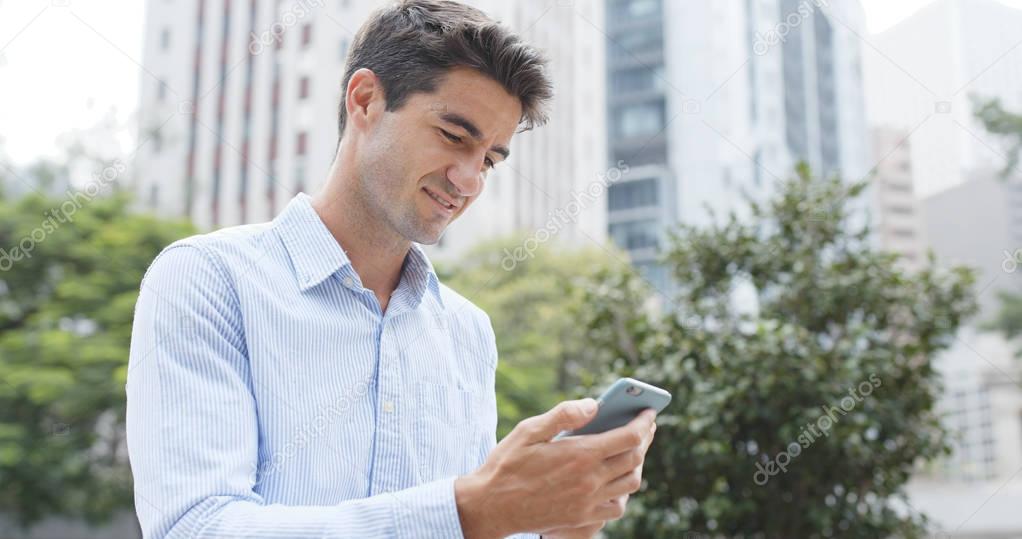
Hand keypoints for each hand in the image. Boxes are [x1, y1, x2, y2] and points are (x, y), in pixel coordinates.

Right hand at [454, 399, 657, 537]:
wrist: (491, 506)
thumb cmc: (507, 464)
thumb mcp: (530, 430)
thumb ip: (564, 415)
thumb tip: (594, 404)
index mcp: (580, 454)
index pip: (629, 437)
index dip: (645, 422)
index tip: (650, 412)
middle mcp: (590, 480)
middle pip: (635, 458)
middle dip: (645, 438)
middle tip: (645, 426)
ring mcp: (588, 501)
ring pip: (631, 483)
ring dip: (637, 464)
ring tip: (633, 450)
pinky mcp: (582, 518)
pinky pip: (617, 506)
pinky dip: (623, 491)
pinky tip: (615, 480)